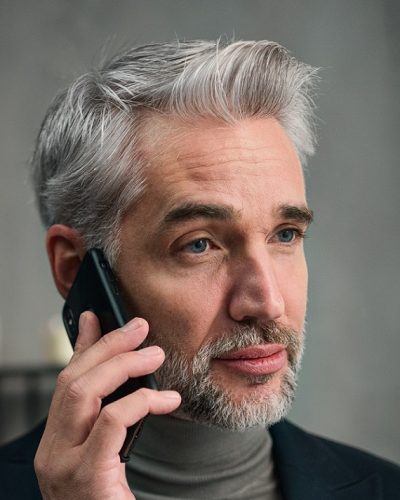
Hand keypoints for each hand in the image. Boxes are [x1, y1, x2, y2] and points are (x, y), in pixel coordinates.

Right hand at [34, 312, 180, 498]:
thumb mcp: (110, 452)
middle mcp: (51, 451)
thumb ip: (113, 414)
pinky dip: (140, 402)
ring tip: (155, 354)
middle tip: (140, 328)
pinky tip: (167, 400)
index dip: (82, 345)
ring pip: (83, 393)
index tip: (96, 316)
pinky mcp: (86, 478)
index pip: (66, 381)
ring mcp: (63, 466)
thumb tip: (128, 375)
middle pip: (72, 380)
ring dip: (122, 365)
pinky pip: (111, 423)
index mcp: (58, 442)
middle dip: (107, 346)